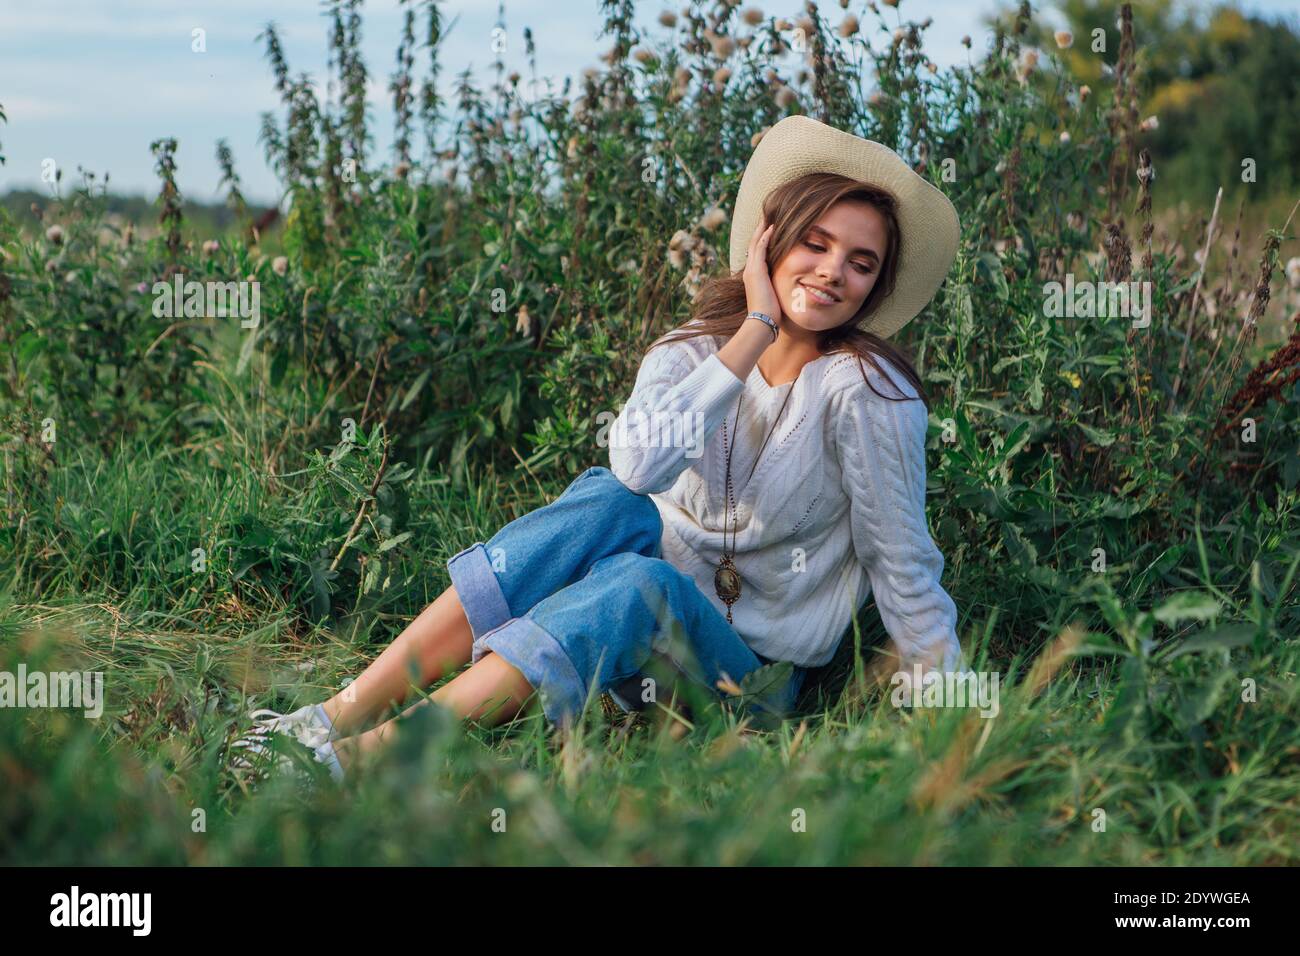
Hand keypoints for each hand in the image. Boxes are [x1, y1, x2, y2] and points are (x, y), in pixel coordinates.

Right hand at [742, 213, 780, 327]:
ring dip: (762, 229)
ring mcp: (752, 270)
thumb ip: (776, 287)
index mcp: (754, 276)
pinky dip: (765, 238)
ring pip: (756, 243)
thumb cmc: (769, 314)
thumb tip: (786, 286)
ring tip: (768, 217)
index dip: (763, 240)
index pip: (757, 253)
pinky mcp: (756, 271)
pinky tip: (771, 228)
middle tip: (766, 217)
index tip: (770, 229)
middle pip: (754, 244)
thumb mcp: (773, 296)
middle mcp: (750, 270)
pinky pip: (760, 249)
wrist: (761, 322)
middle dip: (760, 230)